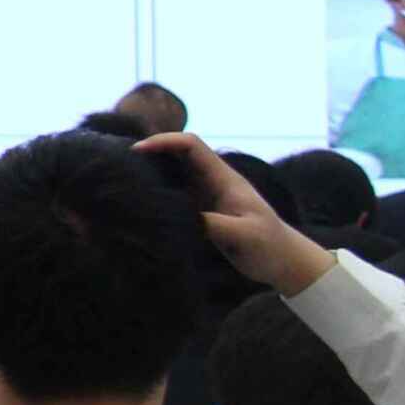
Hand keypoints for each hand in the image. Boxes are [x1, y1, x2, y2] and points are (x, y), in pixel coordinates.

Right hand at [135, 134, 331, 297]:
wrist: (285, 262)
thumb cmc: (269, 246)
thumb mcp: (244, 235)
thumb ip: (213, 224)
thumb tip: (177, 216)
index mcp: (223, 178)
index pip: (191, 145)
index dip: (164, 141)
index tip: (138, 151)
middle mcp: (212, 181)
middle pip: (177, 154)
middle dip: (151, 152)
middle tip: (120, 164)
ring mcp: (205, 196)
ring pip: (173, 173)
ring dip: (150, 172)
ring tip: (123, 182)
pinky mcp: (201, 212)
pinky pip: (174, 195)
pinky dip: (156, 193)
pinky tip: (140, 204)